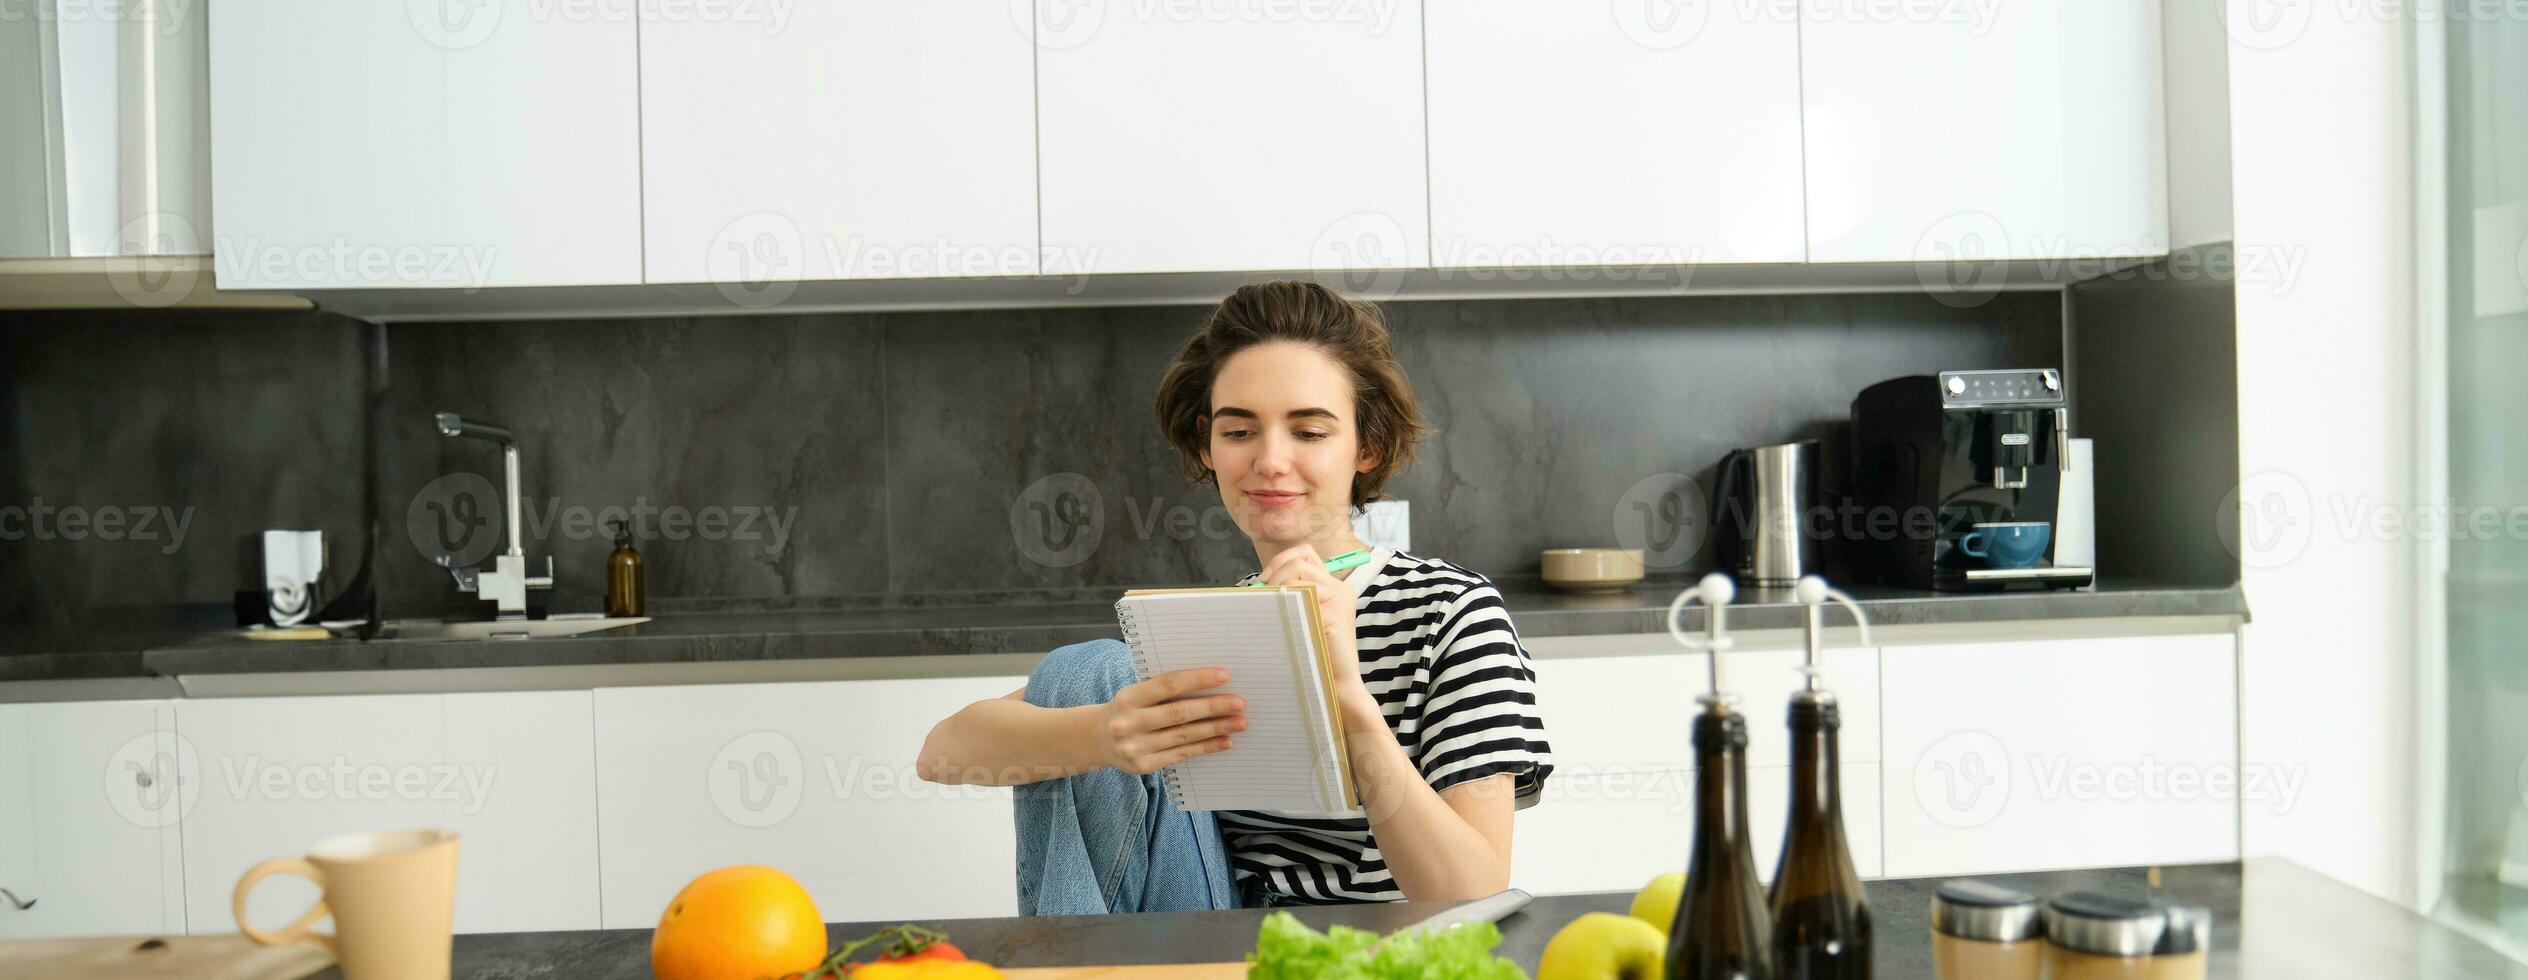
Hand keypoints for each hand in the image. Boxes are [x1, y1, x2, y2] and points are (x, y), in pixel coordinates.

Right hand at [1095, 668, 1246, 774]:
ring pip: (1184, 736)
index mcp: (1128, 697)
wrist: (1096, 739)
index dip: (1198, 679)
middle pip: (1179, 713)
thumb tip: (1209, 686)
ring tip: (1239, 723)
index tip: (1224, 675)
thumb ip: (1163, 691)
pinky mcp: (1143, 766)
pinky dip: (1206, 747)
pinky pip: (1181, 754)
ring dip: (1216, 729)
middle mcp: (1129, 723)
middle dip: (1213, 707)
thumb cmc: (1126, 710)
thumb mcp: (1135, 694)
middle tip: (1239, 703)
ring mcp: (1135, 747)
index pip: (1168, 684)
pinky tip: (1224, 741)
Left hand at [1260, 544, 1362, 694]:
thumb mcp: (1304, 620)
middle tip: (1263, 595)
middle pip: (1300, 561)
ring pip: (1300, 572)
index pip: (1306, 554)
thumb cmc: (1315, 657)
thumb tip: (1261, 586)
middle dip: (1276, 574)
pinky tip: (1283, 620)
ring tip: (1272, 608)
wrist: (1336, 686)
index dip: (1282, 560)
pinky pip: (1304, 594)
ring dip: (1279, 587)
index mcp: (1334, 589)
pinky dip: (1287, 603)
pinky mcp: (1336, 612)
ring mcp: (1340, 599)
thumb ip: (1292, 599)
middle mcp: (1340, 589)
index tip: (1265, 580)